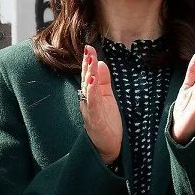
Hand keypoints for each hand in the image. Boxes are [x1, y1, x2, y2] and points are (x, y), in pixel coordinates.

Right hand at [79, 45, 121, 164]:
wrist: (108, 147)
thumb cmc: (107, 123)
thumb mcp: (107, 98)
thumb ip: (103, 81)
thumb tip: (101, 63)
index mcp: (91, 95)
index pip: (89, 75)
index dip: (88, 61)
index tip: (89, 47)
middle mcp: (87, 101)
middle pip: (86, 80)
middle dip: (87, 65)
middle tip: (89, 50)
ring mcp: (90, 111)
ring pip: (88, 91)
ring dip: (89, 76)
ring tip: (91, 63)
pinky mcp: (95, 121)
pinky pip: (92, 106)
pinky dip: (92, 94)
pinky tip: (92, 84)